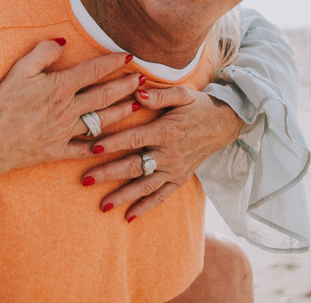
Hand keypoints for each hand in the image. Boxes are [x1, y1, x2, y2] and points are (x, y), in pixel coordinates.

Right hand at [0, 40, 141, 178]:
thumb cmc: (1, 104)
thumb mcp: (19, 70)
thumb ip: (42, 53)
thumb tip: (62, 43)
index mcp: (61, 87)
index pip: (94, 71)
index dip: (113, 62)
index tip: (129, 57)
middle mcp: (69, 109)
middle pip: (105, 96)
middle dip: (126, 86)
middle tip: (142, 80)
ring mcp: (65, 132)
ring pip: (101, 121)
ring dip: (121, 112)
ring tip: (136, 106)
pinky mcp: (58, 151)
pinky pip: (84, 149)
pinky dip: (100, 147)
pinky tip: (112, 144)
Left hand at [81, 85, 244, 220]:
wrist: (225, 124)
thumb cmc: (198, 106)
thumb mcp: (183, 94)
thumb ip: (159, 95)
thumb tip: (137, 93)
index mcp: (166, 131)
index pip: (135, 138)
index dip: (114, 143)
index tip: (93, 147)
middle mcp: (169, 154)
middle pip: (135, 166)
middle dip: (109, 173)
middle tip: (86, 180)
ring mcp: (174, 169)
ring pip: (145, 186)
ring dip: (123, 196)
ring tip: (103, 205)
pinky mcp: (179, 179)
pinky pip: (162, 196)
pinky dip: (146, 207)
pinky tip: (128, 217)